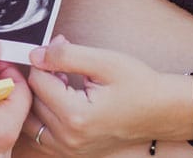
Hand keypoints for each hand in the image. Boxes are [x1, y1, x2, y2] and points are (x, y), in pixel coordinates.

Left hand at [23, 37, 179, 157]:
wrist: (160, 110)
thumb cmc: (138, 85)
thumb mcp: (104, 61)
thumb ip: (66, 56)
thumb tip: (36, 55)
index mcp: (75, 115)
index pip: (37, 81)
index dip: (45, 58)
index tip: (60, 46)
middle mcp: (69, 137)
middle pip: (33, 100)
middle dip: (44, 75)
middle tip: (65, 62)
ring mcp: (70, 149)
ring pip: (33, 119)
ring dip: (41, 97)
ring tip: (63, 82)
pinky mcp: (72, 151)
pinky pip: (41, 134)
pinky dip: (44, 115)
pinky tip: (62, 100)